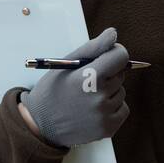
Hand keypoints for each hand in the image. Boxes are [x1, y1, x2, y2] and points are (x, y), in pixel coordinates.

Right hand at [17, 27, 129, 146]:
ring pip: (121, 92)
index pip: (120, 56)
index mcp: (88, 78)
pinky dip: (112, 107)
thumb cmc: (52, 91)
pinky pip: (123, 109)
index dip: (114, 53)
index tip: (106, 57)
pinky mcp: (108, 129)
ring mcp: (104, 116)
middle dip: (108, 74)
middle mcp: (99, 98)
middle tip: (87, 82)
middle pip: (120, 74)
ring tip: (87, 97)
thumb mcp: (66, 65)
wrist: (41, 126)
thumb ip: (92, 47)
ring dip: (109, 91)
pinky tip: (93, 110)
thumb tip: (113, 33)